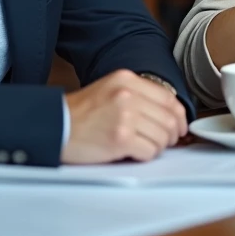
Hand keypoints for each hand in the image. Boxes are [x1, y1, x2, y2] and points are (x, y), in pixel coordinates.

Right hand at [61, 70, 188, 163]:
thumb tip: (171, 113)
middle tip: (164, 142)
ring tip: (142, 146)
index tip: (179, 126)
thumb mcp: (110, 89)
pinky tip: (133, 153)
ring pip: (162, 137)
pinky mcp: (120, 139)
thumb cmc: (82, 112)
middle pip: (169, 118)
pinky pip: (149, 151)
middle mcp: (128, 95)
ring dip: (157, 146)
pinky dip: (146, 156)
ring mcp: (125, 116)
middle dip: (171, 135)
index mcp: (127, 80)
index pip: (168, 97)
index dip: (179, 116)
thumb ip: (139, 95)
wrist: (55, 126)